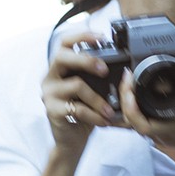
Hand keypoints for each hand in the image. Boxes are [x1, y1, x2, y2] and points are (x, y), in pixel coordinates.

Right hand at [41, 32, 125, 153]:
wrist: (71, 139)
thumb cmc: (83, 111)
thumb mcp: (92, 90)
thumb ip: (99, 78)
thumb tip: (125, 70)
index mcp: (60, 68)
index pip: (64, 43)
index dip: (82, 36)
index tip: (101, 38)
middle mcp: (50, 77)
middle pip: (62, 57)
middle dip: (87, 60)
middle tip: (105, 70)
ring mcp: (49, 94)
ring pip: (76, 85)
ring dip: (98, 98)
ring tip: (110, 110)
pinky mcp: (52, 110)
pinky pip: (78, 108)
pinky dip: (95, 114)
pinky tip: (104, 120)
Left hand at [118, 69, 174, 168]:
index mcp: (171, 129)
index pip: (140, 123)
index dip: (130, 106)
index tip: (130, 85)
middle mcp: (162, 134)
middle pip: (131, 121)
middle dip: (125, 99)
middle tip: (129, 78)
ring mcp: (160, 135)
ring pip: (134, 121)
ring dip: (128, 103)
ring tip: (131, 82)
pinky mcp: (161, 132)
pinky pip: (141, 121)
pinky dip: (135, 108)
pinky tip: (139, 93)